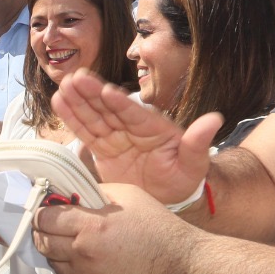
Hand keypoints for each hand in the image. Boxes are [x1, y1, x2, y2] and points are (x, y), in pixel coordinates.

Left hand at [32, 183, 197, 273]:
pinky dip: (67, 267)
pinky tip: (78, 257)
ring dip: (52, 249)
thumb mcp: (128, 195)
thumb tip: (73, 194)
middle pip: (43, 242)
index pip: (46, 219)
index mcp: (90, 226)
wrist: (179, 265)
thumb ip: (95, 192)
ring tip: (64, 239)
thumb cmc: (157, 226)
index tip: (46, 207)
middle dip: (41, 230)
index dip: (42, 211)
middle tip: (49, 223)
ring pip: (52, 262)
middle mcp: (83, 253)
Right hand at [53, 69, 219, 203]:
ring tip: (63, 85)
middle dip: (91, 94)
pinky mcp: (103, 150)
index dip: (119, 102)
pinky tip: (59, 102)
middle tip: (76, 77)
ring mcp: (116, 138)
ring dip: (78, 101)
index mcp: (152, 127)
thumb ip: (198, 142)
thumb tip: (214, 119)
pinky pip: (86, 133)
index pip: (133, 113)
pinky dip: (72, 119)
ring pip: (94, 117)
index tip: (106, 90)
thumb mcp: (194, 162)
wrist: (171, 196)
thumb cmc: (185, 177)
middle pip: (108, 108)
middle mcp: (131, 128)